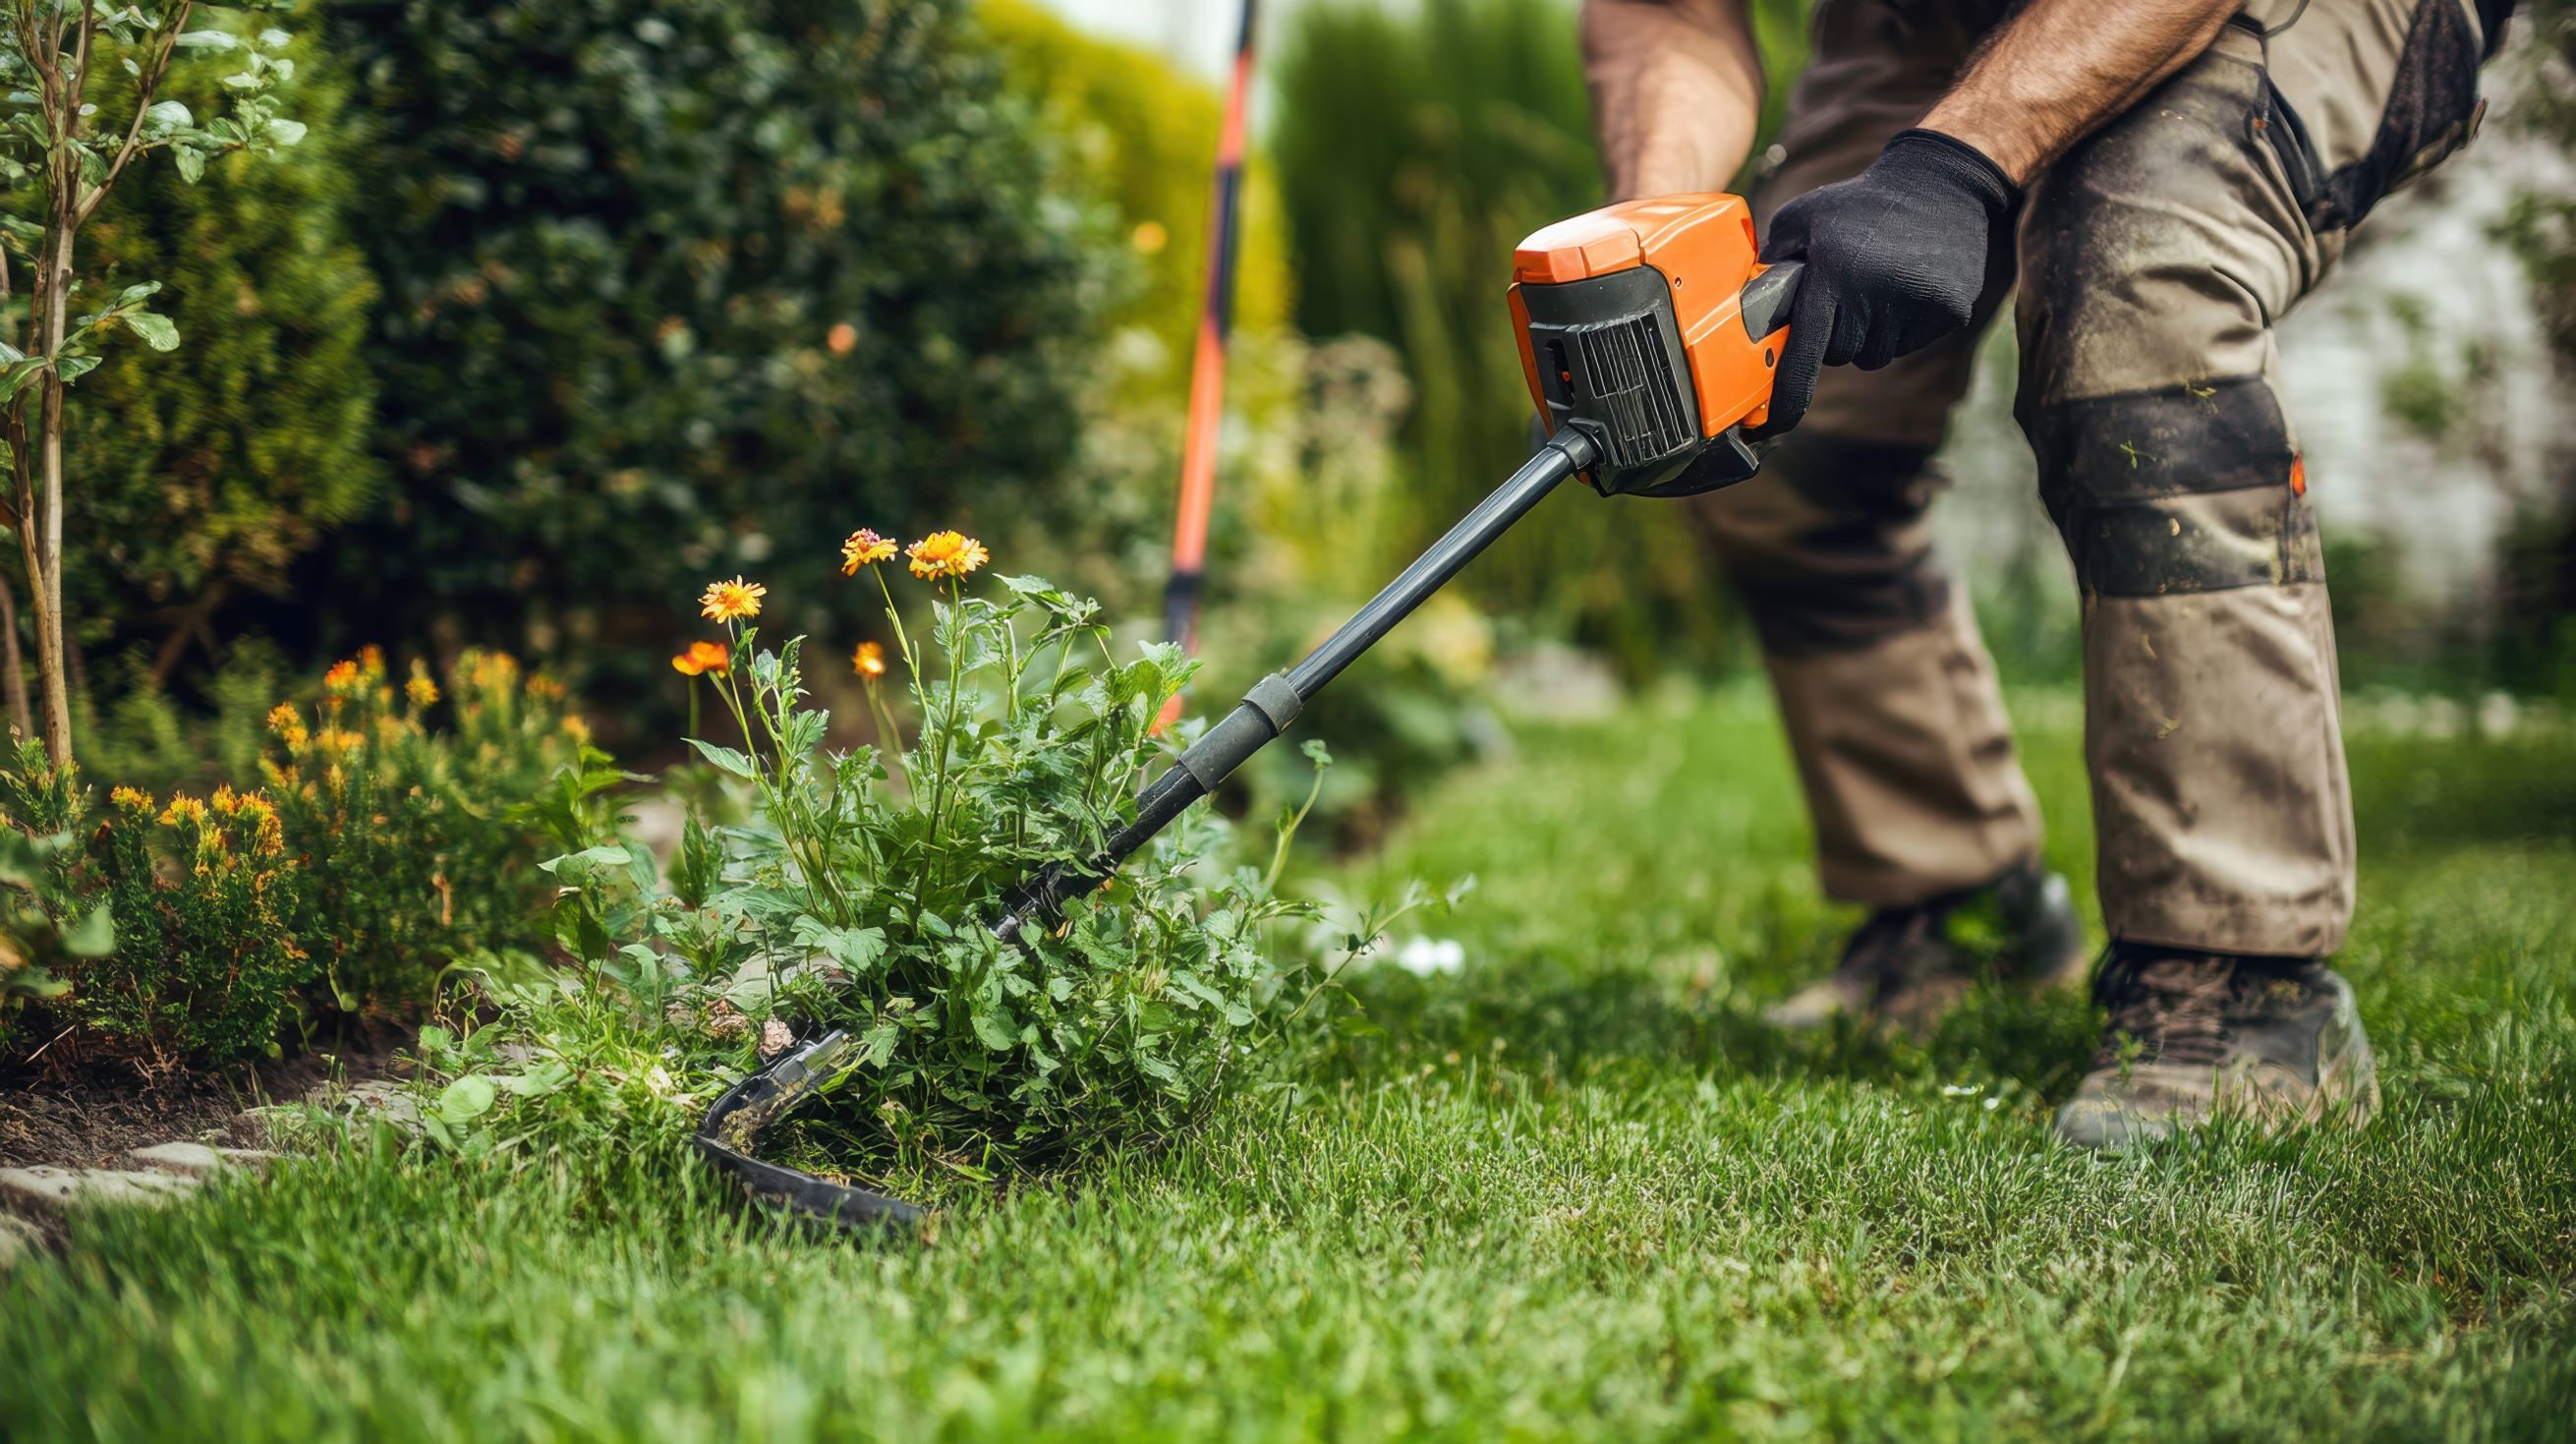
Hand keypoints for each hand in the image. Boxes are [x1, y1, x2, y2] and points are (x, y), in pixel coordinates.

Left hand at [1754, 129, 2017, 435]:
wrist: (1941, 185)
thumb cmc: (1857, 204)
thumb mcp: (1801, 219)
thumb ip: (1769, 265)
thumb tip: (1741, 311)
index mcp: (1833, 275)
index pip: (1804, 353)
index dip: (1787, 397)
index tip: (1769, 429)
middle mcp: (1875, 296)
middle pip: (1838, 356)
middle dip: (1832, 334)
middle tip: (1844, 290)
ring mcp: (1915, 307)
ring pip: (1873, 356)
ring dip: (1867, 333)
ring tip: (1876, 283)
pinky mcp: (1948, 313)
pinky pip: (1906, 345)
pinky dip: (1899, 327)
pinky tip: (1904, 286)